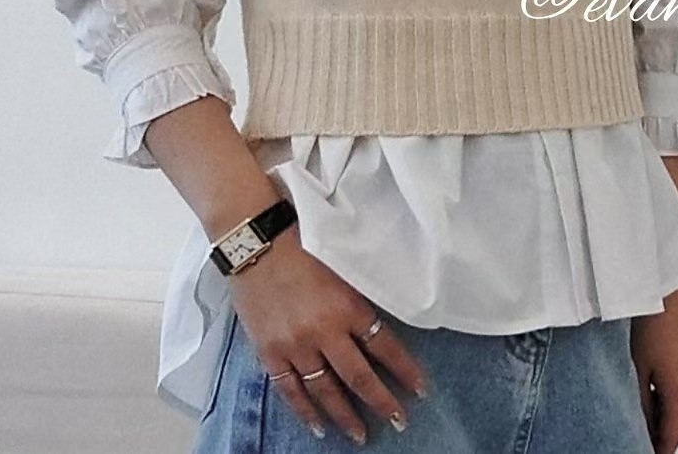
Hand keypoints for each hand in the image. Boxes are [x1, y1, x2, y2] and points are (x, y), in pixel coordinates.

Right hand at [227, 227, 428, 445]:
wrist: (256, 242)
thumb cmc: (303, 247)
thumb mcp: (344, 268)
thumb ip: (360, 300)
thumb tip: (382, 326)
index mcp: (348, 307)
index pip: (386, 347)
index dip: (405, 371)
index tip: (421, 390)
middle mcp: (324, 332)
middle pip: (359, 377)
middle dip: (382, 402)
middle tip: (399, 422)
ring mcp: (295, 346)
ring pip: (325, 391)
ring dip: (346, 416)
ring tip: (362, 435)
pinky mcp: (269, 353)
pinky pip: (289, 391)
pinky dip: (305, 412)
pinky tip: (319, 427)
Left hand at [631, 285, 677, 453]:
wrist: (665, 290)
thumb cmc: (650, 322)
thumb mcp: (635, 370)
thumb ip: (638, 403)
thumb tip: (635, 423)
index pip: (671, 437)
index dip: (657, 450)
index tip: (643, 452)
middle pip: (677, 424)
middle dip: (659, 435)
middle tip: (637, 439)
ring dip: (661, 416)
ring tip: (637, 418)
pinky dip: (665, 400)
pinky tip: (646, 394)